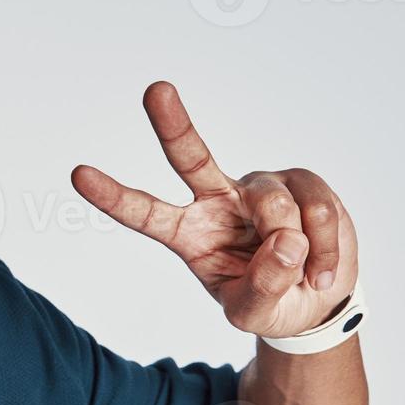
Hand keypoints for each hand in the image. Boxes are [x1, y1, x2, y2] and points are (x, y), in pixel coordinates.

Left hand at [71, 81, 358, 338]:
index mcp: (186, 233)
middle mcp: (215, 200)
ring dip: (297, 249)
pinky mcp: (300, 182)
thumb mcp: (253, 314)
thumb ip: (262, 287)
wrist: (315, 301)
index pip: (144, 212)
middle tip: (155, 90)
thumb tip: (284, 242)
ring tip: (302, 275)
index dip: (113, 196)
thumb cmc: (269, 303)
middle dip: (173, 123)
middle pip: (190, 156)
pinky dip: (326, 248)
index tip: (78, 174)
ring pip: (275, 205)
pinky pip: (317, 210)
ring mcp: (257, 188)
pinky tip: (321, 268)